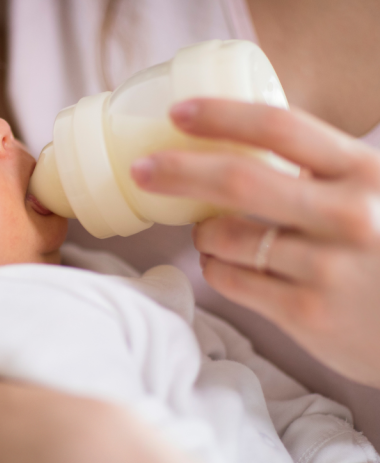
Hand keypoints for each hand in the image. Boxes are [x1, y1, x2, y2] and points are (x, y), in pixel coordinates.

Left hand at [130, 98, 379, 388]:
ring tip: (206, 231)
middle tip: (141, 169)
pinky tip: (220, 263)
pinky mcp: (307, 313)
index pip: (281, 127)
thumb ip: (323, 171)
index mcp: (363, 172)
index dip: (221, 116)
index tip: (177, 113)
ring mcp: (327, 268)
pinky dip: (213, 267)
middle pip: (238, 180)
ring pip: (225, 237)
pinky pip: (230, 280)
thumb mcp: (375, 194)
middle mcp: (348, 215)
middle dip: (178, 171)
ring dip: (201, 232)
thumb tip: (240, 140)